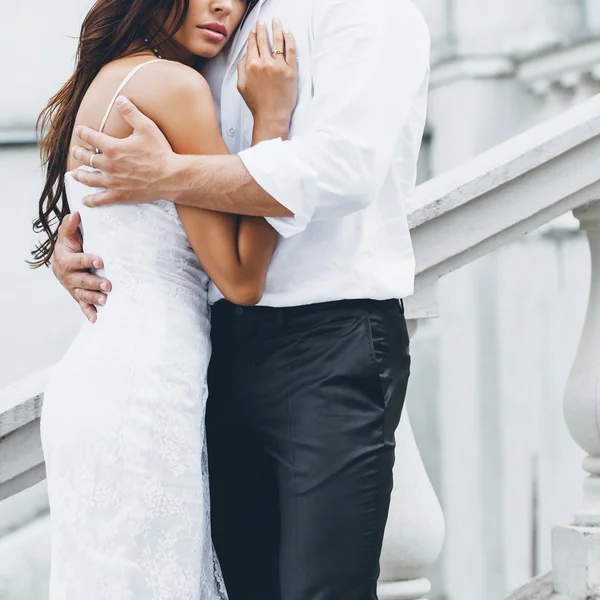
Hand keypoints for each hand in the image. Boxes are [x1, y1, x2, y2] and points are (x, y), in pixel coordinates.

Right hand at [51, 212, 111, 322]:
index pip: (78, 260)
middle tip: (108, 285)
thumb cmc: (69, 246)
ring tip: (106, 301)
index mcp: (66, 260)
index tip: (100, 261)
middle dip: (95, 283)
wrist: (60, 261)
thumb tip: (76, 213)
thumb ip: (71, 226)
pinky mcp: (78, 296)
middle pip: (82, 280)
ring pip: (83, 294)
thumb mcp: (68, 235)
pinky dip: (88, 313)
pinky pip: (83, 305)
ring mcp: (73, 288)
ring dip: (94, 298)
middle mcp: (68, 276)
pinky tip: (96, 319)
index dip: (88, 260)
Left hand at [70, 98, 173, 206]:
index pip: (90, 136)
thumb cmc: (160, 152)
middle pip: (85, 158)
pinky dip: (91, 200)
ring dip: (79, 175)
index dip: (82, 132)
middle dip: (78, 153)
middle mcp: (108, 164)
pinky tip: (85, 200)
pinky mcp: (119, 195)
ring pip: (88, 178)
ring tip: (76, 173)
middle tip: (77, 151)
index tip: (80, 131)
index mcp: (112, 147)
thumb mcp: (147, 127)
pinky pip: (100, 199)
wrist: (171, 177)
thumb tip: (119, 99)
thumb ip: (131, 113)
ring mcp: (112, 181)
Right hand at [237, 20, 297, 135]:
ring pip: (278, 41)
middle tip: (263, 22)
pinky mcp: (291, 71)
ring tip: (276, 22)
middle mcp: (265, 63)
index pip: (252, 45)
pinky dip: (289, 39)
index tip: (254, 31)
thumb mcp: (241, 86)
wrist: (271, 115)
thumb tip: (245, 55)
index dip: (253, 36)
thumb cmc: (257, 104)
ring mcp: (279, 66)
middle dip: (262, 28)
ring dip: (276, 29)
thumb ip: (241, 68)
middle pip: (263, 40)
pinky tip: (288, 33)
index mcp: (251, 65)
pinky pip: (291, 50)